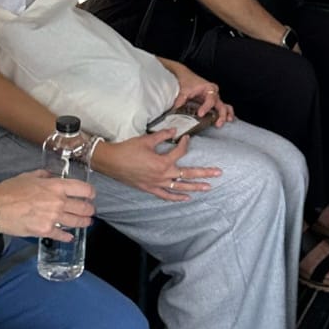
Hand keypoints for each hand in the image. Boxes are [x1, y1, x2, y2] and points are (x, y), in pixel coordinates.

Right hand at [0, 170, 95, 240]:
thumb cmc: (9, 190)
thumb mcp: (29, 176)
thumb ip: (45, 176)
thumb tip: (53, 177)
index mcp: (56, 186)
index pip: (83, 189)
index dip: (90, 193)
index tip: (91, 195)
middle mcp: (59, 201)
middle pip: (84, 207)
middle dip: (90, 209)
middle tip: (90, 211)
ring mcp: (53, 217)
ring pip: (77, 221)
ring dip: (84, 222)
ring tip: (87, 222)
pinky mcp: (45, 231)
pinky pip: (62, 235)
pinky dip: (67, 236)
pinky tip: (70, 237)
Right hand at [98, 132, 221, 199]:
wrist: (110, 162)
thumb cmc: (127, 149)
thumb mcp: (146, 140)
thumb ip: (162, 136)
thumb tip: (174, 130)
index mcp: (163, 162)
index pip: (180, 152)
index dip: (185, 144)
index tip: (185, 138)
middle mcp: (163, 175)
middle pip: (188, 174)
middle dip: (204, 173)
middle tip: (218, 173)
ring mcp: (157, 184)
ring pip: (180, 187)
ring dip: (195, 187)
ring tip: (208, 187)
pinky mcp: (150, 189)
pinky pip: (166, 196)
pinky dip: (177, 198)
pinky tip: (187, 198)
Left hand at [171, 71, 233, 126]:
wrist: (186, 77)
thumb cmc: (187, 82)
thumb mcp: (184, 90)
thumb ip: (181, 99)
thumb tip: (176, 108)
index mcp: (209, 88)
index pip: (210, 100)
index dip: (206, 107)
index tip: (200, 114)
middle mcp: (214, 94)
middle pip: (221, 105)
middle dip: (221, 115)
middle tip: (217, 123)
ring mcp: (215, 99)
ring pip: (224, 107)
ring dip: (225, 115)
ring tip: (222, 123)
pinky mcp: (213, 103)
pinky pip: (223, 108)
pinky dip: (226, 114)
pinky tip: (227, 120)